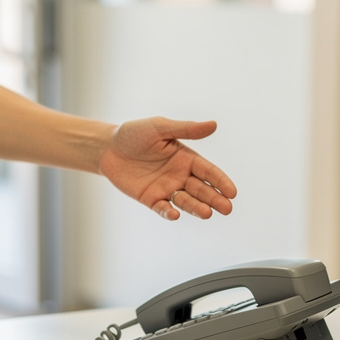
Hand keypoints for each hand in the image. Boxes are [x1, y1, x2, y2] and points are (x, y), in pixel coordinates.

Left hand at [99, 118, 236, 219]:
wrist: (108, 147)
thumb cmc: (135, 134)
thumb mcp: (161, 128)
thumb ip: (186, 129)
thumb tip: (213, 125)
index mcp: (186, 158)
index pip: (208, 171)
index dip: (221, 181)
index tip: (232, 192)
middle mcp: (180, 175)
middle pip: (202, 190)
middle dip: (215, 199)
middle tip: (227, 209)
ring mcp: (166, 189)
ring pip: (186, 201)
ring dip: (196, 207)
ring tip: (206, 213)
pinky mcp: (150, 199)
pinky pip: (162, 208)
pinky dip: (169, 212)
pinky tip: (175, 214)